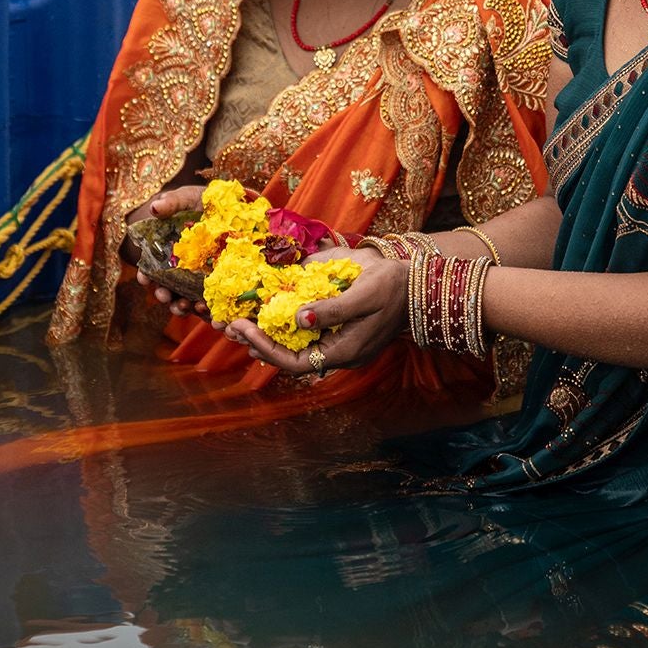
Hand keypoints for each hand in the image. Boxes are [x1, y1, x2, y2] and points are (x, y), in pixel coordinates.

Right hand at [125, 185, 209, 316]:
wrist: (230, 205)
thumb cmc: (200, 201)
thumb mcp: (185, 198)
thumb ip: (171, 203)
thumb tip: (155, 208)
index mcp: (165, 253)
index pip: (150, 269)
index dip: (145, 275)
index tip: (144, 278)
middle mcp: (178, 270)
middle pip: (166, 289)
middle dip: (164, 295)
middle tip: (165, 296)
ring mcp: (198, 279)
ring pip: (185, 299)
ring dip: (182, 306)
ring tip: (188, 306)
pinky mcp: (217, 283)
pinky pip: (209, 302)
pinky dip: (206, 309)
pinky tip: (208, 308)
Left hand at [224, 253, 408, 374]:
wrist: (418, 285)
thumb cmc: (393, 287)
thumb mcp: (363, 295)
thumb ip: (331, 309)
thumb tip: (297, 317)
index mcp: (343, 351)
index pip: (293, 361)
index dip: (265, 347)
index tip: (243, 327)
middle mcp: (336, 353)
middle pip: (288, 357)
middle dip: (257, 342)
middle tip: (230, 324)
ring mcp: (336, 344)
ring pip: (293, 347)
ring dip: (265, 335)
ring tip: (239, 321)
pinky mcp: (337, 331)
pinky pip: (303, 335)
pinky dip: (281, 326)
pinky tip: (265, 313)